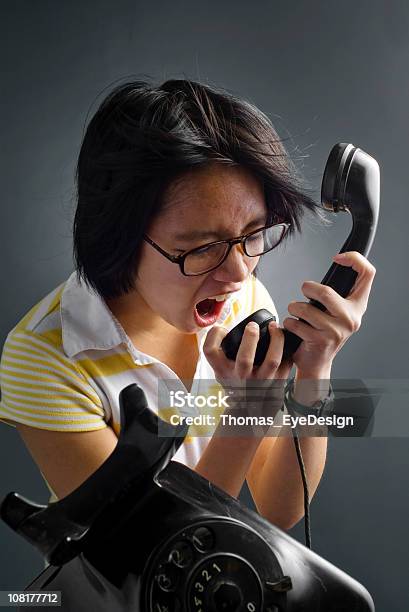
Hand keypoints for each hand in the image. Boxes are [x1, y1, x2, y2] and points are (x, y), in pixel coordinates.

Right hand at [203, 320, 292, 417]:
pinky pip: (286, 363)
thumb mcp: (221, 370)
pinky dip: (288, 349)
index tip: (223, 329)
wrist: (247, 410)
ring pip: (272, 361)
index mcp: (222, 371)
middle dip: (250, 338)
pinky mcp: (278, 383)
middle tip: (252, 326)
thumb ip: (221, 352)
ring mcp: (260, 383)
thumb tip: (226, 328)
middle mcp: (240, 379)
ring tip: (274, 327)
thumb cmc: (234, 382)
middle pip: (245, 359)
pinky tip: (284, 341)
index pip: (210, 351)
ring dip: (276, 340)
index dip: (215, 335)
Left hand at [283, 251, 375, 375]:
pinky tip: (293, 327)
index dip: (354, 259)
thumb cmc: (322, 333)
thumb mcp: (336, 312)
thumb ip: (336, 293)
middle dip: (307, 289)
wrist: (316, 363)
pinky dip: (289, 323)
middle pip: (326, 291)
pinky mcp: (321, 340)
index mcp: (358, 306)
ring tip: (295, 313)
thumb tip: (334, 265)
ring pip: (306, 308)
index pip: (368, 273)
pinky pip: (297, 323)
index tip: (338, 258)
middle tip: (304, 291)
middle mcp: (351, 318)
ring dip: (293, 308)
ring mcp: (337, 330)